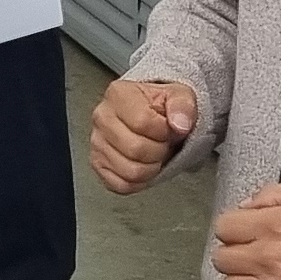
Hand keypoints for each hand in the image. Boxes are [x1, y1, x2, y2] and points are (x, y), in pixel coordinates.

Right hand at [91, 78, 198, 193]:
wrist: (150, 115)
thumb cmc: (161, 106)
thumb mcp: (179, 96)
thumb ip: (182, 105)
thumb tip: (180, 124)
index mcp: (118, 94)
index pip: (142, 121)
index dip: (164, 130)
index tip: (169, 127)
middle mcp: (102, 117)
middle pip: (136, 149)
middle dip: (160, 150)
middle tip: (164, 142)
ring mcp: (98, 143)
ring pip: (131, 172)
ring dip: (152, 167)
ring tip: (154, 152)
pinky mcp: (99, 164)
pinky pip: (122, 185)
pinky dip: (140, 181)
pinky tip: (144, 164)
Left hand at [212, 182, 280, 279]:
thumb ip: (269, 195)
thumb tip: (247, 206)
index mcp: (271, 227)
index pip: (224, 228)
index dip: (233, 227)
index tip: (241, 230)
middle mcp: (266, 258)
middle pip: (222, 259)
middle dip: (234, 252)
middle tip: (249, 250)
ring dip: (242, 278)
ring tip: (260, 271)